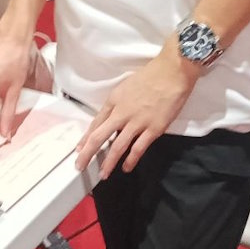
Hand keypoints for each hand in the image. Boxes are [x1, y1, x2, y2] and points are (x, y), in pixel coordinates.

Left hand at [75, 43, 201, 177]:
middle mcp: (121, 112)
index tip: (78, 149)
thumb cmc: (149, 77)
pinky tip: (126, 168)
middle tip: (79, 166)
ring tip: (103, 174)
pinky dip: (131, 160)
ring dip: (108, 162)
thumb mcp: (125, 88)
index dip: (86, 138)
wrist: (171, 73)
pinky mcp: (153, 129)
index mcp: (113, 100)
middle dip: (87, 153)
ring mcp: (137, 122)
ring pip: (117, 146)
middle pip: (99, 136)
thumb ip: (117, 104)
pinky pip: (139, 148)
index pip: (95, 123)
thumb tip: (111, 118)